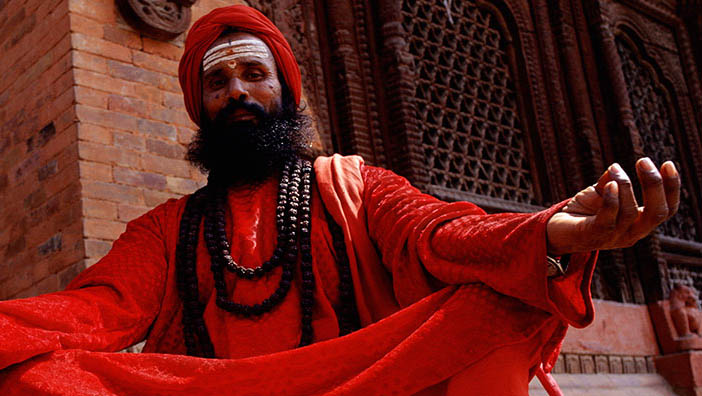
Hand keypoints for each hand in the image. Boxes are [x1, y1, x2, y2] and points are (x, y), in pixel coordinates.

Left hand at [546, 157, 680, 254]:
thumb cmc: (582, 213)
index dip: (672, 188)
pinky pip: (607, 220)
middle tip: (644, 161)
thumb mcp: (600, 194)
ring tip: (614, 168)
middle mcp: (631, 234)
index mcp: (639, 223)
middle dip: (654, 185)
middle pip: (656, 213)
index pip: (666, 209)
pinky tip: (609, 184)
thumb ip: (611, 182)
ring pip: (630, 213)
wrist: (554, 231)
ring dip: (625, 185)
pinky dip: (611, 200)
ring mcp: (613, 238)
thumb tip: (616, 169)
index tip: (668, 163)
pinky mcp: (593, 236)